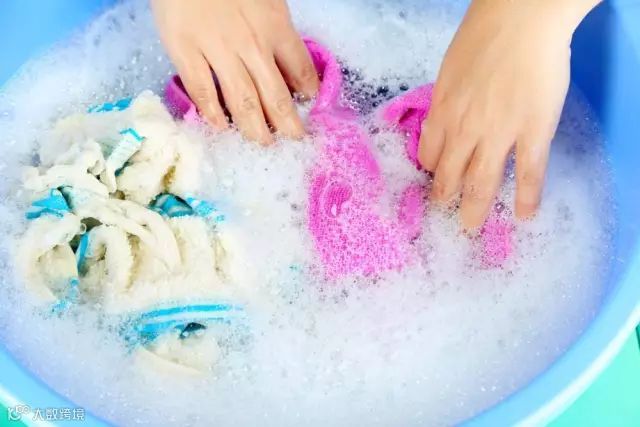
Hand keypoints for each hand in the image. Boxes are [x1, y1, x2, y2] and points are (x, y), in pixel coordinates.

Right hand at [151, 0, 318, 143]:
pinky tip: (221, 128)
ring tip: (264, 144)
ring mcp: (217, 50)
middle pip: (275, 95)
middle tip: (294, 140)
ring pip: (242, 101)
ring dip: (255, 128)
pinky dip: (212, 113)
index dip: (309, 93)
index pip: (301, 69)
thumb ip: (277, 29)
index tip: (310, 107)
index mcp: (275, 26)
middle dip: (288, 124)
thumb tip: (288, 64)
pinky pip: (202, 91)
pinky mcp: (185, 51)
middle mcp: (251, 44)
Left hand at [419, 0, 599, 227]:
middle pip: (450, 176)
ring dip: (474, 209)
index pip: (429, 154)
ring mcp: (498, 134)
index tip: (434, 182)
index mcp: (442, 111)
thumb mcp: (450, 69)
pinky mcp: (533, 133)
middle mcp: (464, 130)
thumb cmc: (484, 35)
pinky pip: (529, 174)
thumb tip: (442, 120)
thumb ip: (446, 99)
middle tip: (444, 216)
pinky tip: (525, 216)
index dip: (431, 171)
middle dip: (445, 200)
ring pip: (481, 183)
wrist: (521, 19)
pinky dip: (527, 199)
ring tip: (470, 228)